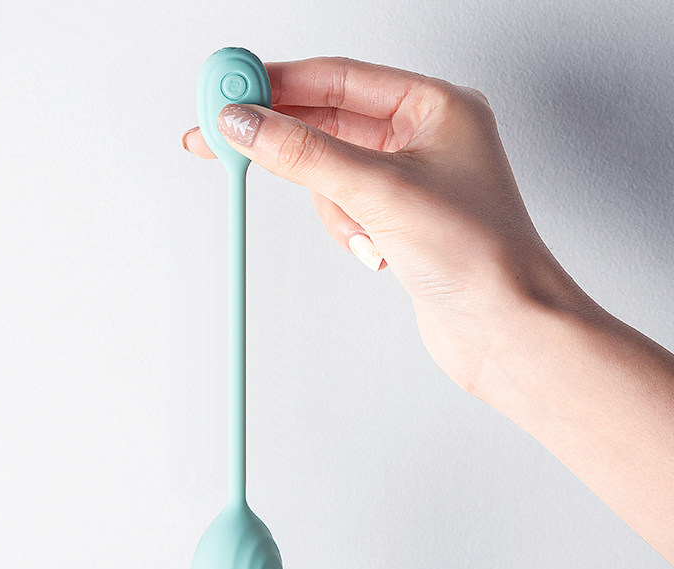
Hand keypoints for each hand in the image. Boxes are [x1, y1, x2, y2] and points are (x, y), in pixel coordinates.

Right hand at [181, 56, 594, 394]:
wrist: (504, 328)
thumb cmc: (480, 255)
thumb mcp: (380, 192)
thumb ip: (305, 154)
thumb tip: (249, 123)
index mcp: (434, 106)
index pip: (337, 78)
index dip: (277, 84)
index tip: (229, 91)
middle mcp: (422, 137)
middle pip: (328, 123)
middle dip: (284, 142)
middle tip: (226, 139)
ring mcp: (410, 181)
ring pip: (331, 173)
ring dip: (332, 206)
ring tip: (363, 233)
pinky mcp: (397, 221)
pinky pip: (345, 209)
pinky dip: (347, 230)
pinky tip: (376, 252)